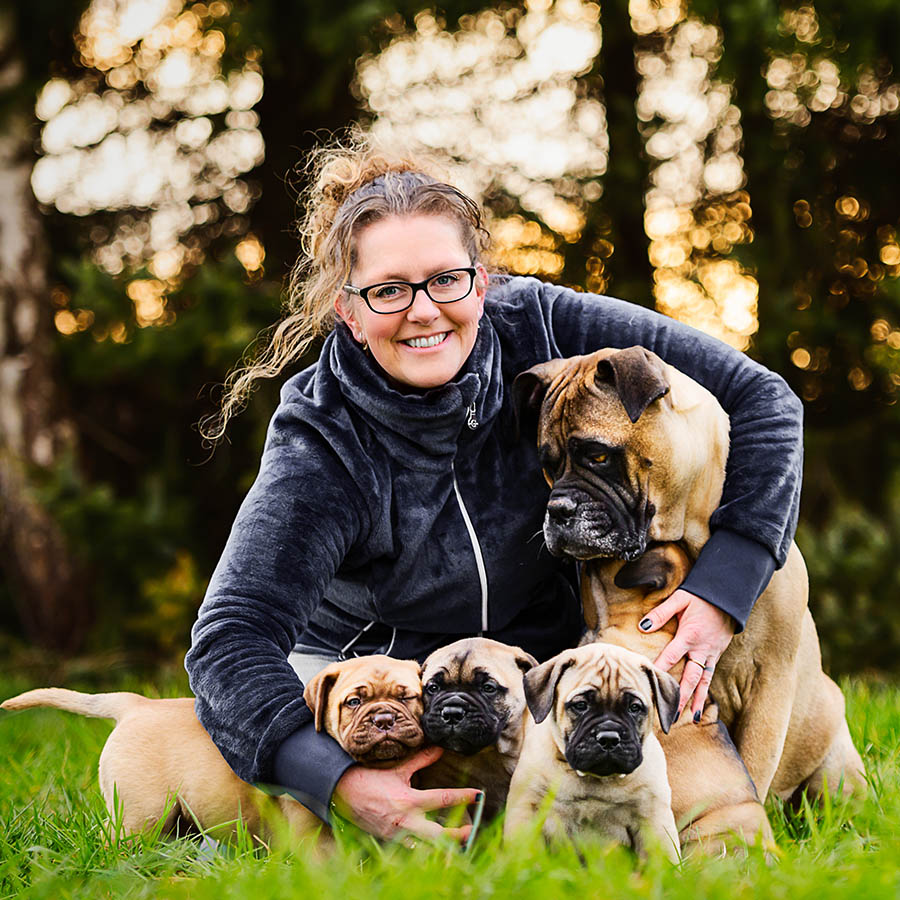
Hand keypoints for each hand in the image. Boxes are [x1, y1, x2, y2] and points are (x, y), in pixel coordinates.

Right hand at [332, 745, 480, 844]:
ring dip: (442, 847)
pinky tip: (432, 849)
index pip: (442, 798)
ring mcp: (397, 835)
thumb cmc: (370, 779)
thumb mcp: (398, 768)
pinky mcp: (390, 842)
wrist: (343, 793)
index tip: (479, 794)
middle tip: (472, 830)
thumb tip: (439, 748)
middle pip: (438, 835)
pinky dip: (422, 850)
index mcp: (409, 801)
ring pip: (425, 848)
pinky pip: (410, 850)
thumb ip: (421, 759)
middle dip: (457, 835)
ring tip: (458, 845)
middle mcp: (405, 821)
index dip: (463, 796)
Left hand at [639, 589, 734, 719]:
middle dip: (681, 696)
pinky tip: (701, 702)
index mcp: (690, 635)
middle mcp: (702, 648)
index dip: (660, 669)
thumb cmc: (701, 596)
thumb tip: (642, 626)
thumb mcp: (680, 599)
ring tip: (692, 717)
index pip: (671, 656)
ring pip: (703, 681)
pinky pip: (710, 675)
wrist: (728, 596)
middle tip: (672, 714)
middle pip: (690, 677)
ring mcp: (711, 653)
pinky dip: (706, 690)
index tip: (649, 683)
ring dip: (697, 699)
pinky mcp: (717, 653)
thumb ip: (661, 613)